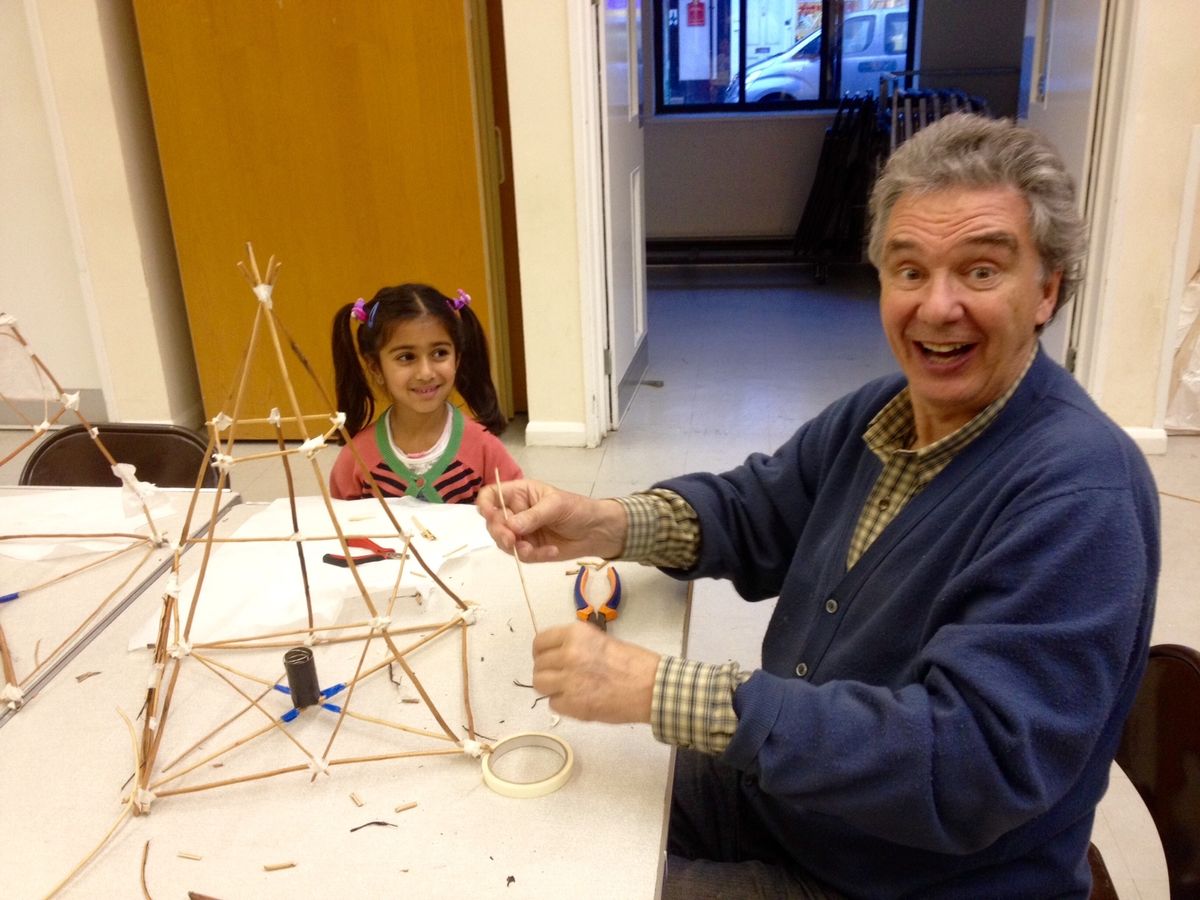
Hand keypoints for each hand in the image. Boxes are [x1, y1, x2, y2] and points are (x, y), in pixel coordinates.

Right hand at [476, 479, 627, 561]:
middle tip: (511, 540)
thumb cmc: (577, 509)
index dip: (485, 504)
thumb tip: (510, 526)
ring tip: (533, 550)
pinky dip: (534, 555)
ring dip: (515, 548)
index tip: (489, 515)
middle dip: (499, 532)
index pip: (491, 495)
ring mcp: (522, 533)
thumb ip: (533, 516)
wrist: (597, 532)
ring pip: (503, 542)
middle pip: (493, 522)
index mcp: (519, 494)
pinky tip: (551, 550)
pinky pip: (522, 555)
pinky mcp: (531, 550)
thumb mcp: (556, 506)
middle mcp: (516, 513)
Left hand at [531, 622, 659, 723]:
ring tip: (566, 689)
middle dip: (548, 671)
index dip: (541, 652)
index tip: (548, 658)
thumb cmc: (633, 663)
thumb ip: (577, 646)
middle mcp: (568, 654)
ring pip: (540, 684)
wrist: (651, 688)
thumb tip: (558, 656)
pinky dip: (562, 704)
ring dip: (551, 687)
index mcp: (575, 634)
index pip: (540, 642)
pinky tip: (578, 701)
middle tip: (562, 677)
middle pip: (538, 665)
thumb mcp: (601, 641)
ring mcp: (568, 680)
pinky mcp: (573, 704)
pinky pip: (553, 704)